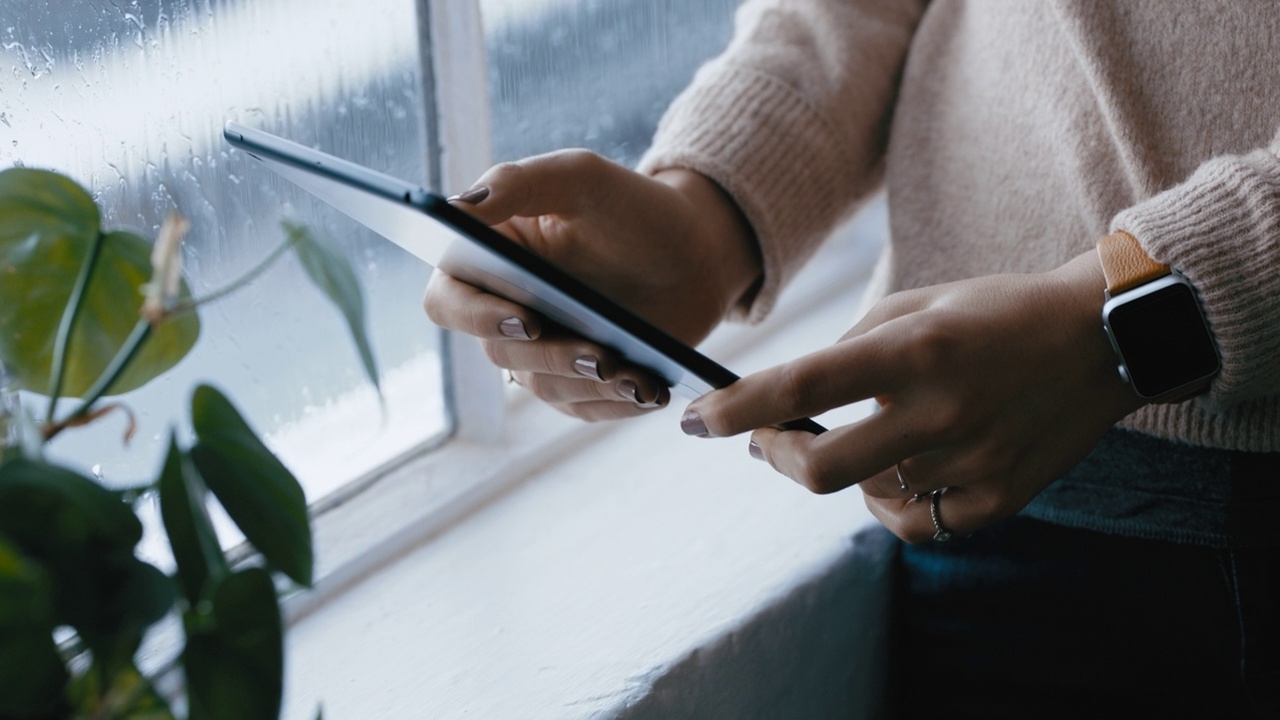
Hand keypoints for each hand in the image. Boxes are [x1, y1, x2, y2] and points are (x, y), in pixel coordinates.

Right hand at [423, 150, 760, 420]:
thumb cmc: (631, 206)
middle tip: (599, 357)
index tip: (524, 320)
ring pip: (543, 385)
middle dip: (551, 357)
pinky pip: (585, 406)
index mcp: (489, 259)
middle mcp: (505, 310)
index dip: (475, 316)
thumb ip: (518, 182)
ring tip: (637, 377)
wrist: (695, 251)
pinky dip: (617, 403)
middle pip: (500, 352)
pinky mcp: (578, 382)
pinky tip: (651, 392)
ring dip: (588, 385)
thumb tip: (461, 208)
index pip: (448, 299)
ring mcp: (541, 350)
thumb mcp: (581, 177)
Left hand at [679, 251, 1145, 541]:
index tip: (695, 419)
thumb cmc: (995, 313)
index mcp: (916, 350)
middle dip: (777, 457)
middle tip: (768, 440)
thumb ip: (851, 346)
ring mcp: (975, 460)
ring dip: (844, 469)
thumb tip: (793, 397)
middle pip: (823, 469)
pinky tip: (893, 473)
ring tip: (862, 433)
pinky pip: (916, 523)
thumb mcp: (918, 302)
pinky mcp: (1002, 497)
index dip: (736, 408)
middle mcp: (942, 409)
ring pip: (868, 494)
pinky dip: (889, 503)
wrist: (1102, 340)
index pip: (802, 386)